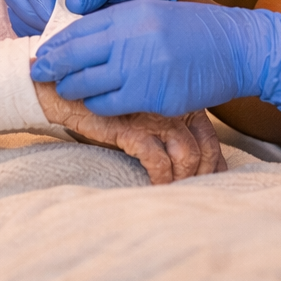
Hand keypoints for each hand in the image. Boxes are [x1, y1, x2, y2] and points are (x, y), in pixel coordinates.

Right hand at [6, 0, 178, 35]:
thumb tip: (72, 3)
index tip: (53, 14)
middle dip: (32, 14)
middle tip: (58, 30)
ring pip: (18, 14)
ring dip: (34, 29)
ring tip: (63, 37)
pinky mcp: (46, 17)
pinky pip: (29, 29)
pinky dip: (40, 38)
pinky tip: (62, 42)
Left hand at [30, 0, 280, 117]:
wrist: (236, 48)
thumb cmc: (194, 31)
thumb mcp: (154, 14)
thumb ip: (119, 25)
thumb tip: (81, 40)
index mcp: (130, 14)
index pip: (78, 29)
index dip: (55, 43)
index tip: (41, 53)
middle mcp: (131, 38)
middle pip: (74, 56)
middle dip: (51, 67)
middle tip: (37, 75)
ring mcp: (140, 67)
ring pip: (86, 83)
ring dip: (72, 89)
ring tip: (66, 91)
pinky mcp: (151, 95)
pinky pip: (109, 105)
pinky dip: (97, 106)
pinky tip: (97, 104)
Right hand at [33, 81, 226, 182]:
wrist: (65, 89)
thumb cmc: (108, 103)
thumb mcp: (144, 109)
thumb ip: (169, 125)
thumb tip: (192, 159)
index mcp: (179, 98)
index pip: (211, 135)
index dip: (216, 163)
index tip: (213, 181)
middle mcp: (171, 105)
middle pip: (205, 147)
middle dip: (204, 175)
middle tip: (196, 192)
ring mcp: (152, 116)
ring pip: (188, 155)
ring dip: (185, 179)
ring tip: (176, 192)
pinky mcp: (131, 128)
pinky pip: (158, 160)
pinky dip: (161, 178)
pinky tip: (156, 186)